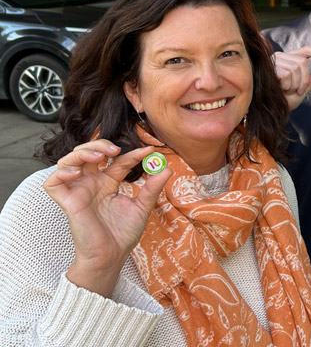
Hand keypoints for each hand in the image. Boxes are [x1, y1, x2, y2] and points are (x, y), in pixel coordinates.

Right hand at [42, 140, 172, 295]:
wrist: (111, 256)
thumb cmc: (123, 234)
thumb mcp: (142, 207)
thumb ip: (152, 188)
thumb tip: (167, 168)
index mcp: (109, 183)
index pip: (118, 161)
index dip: (132, 154)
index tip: (150, 151)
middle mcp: (92, 184)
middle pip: (88, 153)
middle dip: (99, 145)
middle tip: (115, 150)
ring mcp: (78, 191)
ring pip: (69, 161)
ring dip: (81, 153)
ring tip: (99, 156)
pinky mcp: (67, 202)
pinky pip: (52, 182)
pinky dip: (61, 172)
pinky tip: (76, 173)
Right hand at [273, 47, 310, 110]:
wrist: (274, 108)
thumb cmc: (286, 98)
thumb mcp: (304, 88)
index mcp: (290, 59)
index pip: (305, 51)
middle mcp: (282, 57)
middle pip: (302, 62)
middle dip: (305, 79)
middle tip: (300, 91)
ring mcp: (275, 61)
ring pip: (295, 68)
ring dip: (296, 84)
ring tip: (289, 91)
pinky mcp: (270, 68)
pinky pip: (286, 74)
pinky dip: (287, 85)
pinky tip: (282, 89)